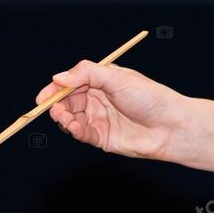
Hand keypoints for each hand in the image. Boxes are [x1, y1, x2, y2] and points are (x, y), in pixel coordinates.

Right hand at [35, 60, 188, 159]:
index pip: (71, 83)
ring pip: (72, 118)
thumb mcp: (116, 78)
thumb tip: (58, 77)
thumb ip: (86, 74)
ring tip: (63, 116)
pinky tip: (74, 127)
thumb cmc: (149, 98)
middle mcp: (98, 100)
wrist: (171, 126)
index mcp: (101, 81)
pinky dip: (74, 130)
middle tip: (52, 108)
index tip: (42, 96)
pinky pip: (82, 134)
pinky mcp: (102, 138)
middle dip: (57, 105)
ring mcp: (99, 119)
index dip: (55, 89)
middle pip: (68, 101)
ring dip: (64, 118)